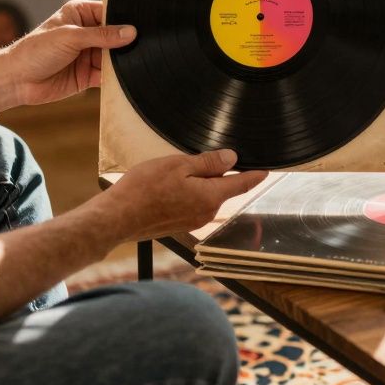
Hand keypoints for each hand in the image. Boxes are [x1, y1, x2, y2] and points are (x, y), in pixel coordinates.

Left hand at [0, 0, 134, 109]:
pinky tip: (124, 78)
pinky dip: (115, 78)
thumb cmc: (35, 51)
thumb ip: (102, 35)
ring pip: (114, 57)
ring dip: (122, 62)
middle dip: (126, 42)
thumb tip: (130, 32)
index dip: (125, 19)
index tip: (142, 25)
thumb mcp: (70, 37)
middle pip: (116, 36)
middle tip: (143, 46)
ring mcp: (88, 54)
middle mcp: (87, 33)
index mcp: (80, 14)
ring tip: (135, 63)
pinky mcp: (88, 75)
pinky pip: (108, 75)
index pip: (109, 13)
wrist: (16, 80)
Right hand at [103, 150, 268, 240]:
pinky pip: (192, 205)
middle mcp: (206, 213)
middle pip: (222, 189)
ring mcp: (192, 222)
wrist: (118, 218)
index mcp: (211, 197)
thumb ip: (208, 163)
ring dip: (198, 184)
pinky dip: (187, 194)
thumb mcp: (179, 165)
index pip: (242, 184)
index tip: (266, 170)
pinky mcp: (179, 225)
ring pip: (205, 196)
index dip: (255, 175)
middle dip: (216, 174)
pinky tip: (167, 187)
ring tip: (174, 173)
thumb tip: (232, 159)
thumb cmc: (145, 189)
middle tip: (197, 159)